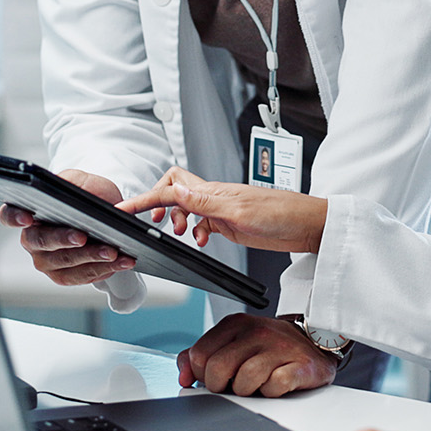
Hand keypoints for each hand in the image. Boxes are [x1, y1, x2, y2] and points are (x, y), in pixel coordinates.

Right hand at [0, 169, 135, 284]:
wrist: (106, 212)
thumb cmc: (87, 194)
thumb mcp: (81, 181)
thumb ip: (73, 183)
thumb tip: (71, 192)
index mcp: (28, 212)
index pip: (8, 215)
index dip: (14, 217)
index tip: (27, 218)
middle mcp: (31, 240)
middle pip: (41, 242)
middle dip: (63, 240)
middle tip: (83, 237)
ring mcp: (46, 261)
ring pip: (64, 264)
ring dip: (90, 259)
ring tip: (113, 252)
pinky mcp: (64, 275)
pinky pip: (80, 277)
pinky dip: (102, 269)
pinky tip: (119, 262)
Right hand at [119, 167, 327, 253]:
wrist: (308, 225)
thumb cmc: (283, 214)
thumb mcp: (239, 211)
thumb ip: (205, 202)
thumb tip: (174, 189)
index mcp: (213, 191)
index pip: (169, 189)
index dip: (144, 199)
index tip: (123, 208)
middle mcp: (214, 197)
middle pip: (173, 190)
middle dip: (156, 204)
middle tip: (153, 223)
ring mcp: (221, 209)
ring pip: (185, 207)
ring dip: (175, 220)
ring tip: (178, 234)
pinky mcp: (229, 222)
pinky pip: (201, 222)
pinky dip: (194, 232)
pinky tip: (201, 242)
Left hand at [176, 313, 337, 396]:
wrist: (313, 342)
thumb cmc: (268, 347)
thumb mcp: (232, 343)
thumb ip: (201, 356)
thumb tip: (184, 376)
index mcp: (235, 324)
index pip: (199, 356)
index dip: (203, 374)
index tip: (216, 377)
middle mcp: (256, 331)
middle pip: (217, 370)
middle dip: (221, 386)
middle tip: (234, 384)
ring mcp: (279, 347)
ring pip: (243, 382)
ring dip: (247, 391)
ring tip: (257, 383)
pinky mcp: (299, 366)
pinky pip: (273, 388)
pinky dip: (270, 393)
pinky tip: (275, 385)